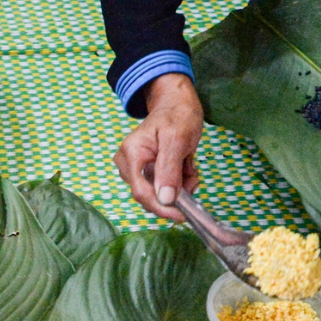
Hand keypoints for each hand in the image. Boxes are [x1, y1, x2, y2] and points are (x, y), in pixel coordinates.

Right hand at [113, 73, 203, 221]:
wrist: (176, 104)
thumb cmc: (177, 115)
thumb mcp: (177, 139)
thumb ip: (169, 169)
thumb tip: (165, 199)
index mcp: (131, 153)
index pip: (140, 191)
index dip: (160, 207)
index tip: (182, 216)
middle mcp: (127, 163)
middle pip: (148, 195)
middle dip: (173, 194)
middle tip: (192, 179)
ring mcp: (134, 168)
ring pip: (157, 193)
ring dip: (178, 188)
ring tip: (190, 169)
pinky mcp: (144, 171)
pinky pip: (160, 188)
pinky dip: (177, 184)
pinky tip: (185, 169)